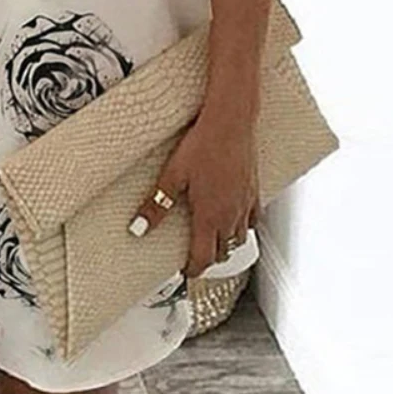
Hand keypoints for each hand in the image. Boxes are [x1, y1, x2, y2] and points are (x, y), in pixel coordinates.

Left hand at [128, 108, 260, 278]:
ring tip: (211, 240)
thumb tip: (138, 229)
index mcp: (210, 216)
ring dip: (226, 245)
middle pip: (222, 252)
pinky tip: (234, 221)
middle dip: (208, 258)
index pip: (204, 258)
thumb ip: (156, 205)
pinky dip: (243, 228)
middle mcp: (231, 216)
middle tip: (193, 254)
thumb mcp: (172, 175)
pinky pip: (253, 220)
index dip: (193, 270)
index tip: (184, 272)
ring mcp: (245, 205)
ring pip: (240, 239)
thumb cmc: (202, 145)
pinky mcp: (254, 191)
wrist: (231, 122)